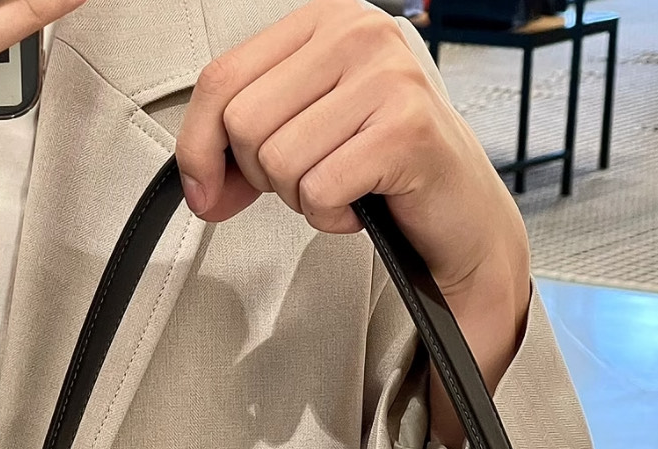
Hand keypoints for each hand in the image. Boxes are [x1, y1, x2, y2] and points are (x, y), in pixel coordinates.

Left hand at [175, 0, 531, 448]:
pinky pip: (319, 191)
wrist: (459, 211)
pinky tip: (361, 205)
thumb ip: (240, 144)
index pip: (221, 80)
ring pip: (278, 161)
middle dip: (263, 176)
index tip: (209, 188)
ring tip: (342, 188)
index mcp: (325, 21)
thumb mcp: (304, 133)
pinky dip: (330, 218)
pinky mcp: (406, 130)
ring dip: (301, 198)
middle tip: (309, 180)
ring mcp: (386, 77)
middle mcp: (358, 33)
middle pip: (243, 124)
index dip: (199, 148)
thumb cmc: (382, 166)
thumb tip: (197, 185)